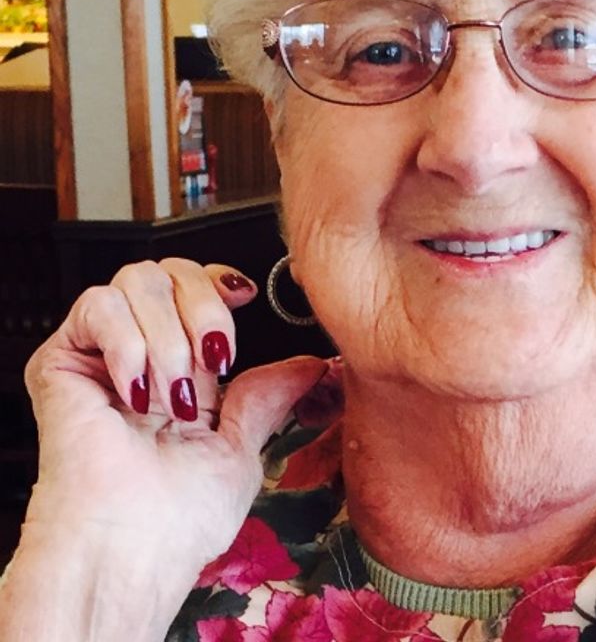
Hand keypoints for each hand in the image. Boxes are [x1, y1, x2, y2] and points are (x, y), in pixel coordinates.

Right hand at [9, 259, 326, 637]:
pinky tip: (136, 392)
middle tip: (211, 367)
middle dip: (204, 309)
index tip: (246, 296)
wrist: (133, 551)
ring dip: (169, 338)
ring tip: (171, 398)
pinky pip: (99, 305)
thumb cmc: (179, 519)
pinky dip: (129, 342)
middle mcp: (139, 352)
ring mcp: (99, 354)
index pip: (193, 282)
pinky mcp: (59, 360)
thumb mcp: (242, 446)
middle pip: (171, 269)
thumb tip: (310, 364)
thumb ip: (269, 395)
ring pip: (139, 280)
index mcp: (180, 368)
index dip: (219, 280)